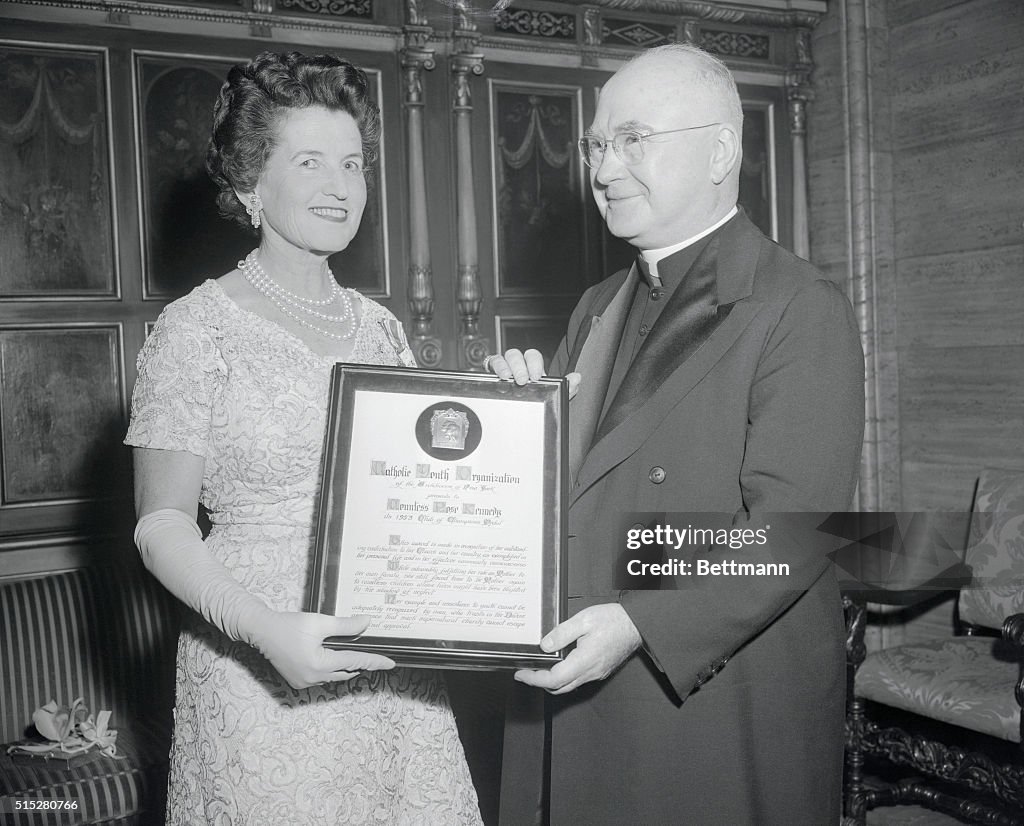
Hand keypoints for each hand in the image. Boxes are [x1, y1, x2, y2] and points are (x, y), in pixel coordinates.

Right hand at [253, 611, 395, 689]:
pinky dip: (331, 670)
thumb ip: (345, 626)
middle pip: (345, 672)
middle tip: (375, 656)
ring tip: (357, 656)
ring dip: (345, 667)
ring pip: (334, 677)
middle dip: (361, 664)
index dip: (374, 661)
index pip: (355, 662)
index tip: (390, 663)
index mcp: (320, 664)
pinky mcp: (298, 682)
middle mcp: (312, 678)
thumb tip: (366, 623)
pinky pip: (321, 678)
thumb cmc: (289, 625)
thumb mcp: (320, 622)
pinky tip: (334, 659)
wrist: (262, 631)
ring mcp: (304, 682)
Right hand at [486, 348, 580, 399]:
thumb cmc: (532, 402)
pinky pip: (491, 362)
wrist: (512, 420)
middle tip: (523, 380)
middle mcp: (517, 366)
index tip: (537, 376)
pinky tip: (499, 376)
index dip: (534, 363)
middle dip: (520, 366)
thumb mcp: (550, 397)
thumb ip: (565, 389)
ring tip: (509, 378)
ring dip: (506, 366)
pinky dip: (496, 366)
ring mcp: (503, 368)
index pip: (532, 356)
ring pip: (503, 357)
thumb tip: (577, 378)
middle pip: (516, 354)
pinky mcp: (491, 373)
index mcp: (531, 369)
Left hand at [514, 603, 641, 693]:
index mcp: (584, 661)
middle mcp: (590, 672)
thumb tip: (545, 645)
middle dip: (539, 683)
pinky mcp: (600, 670)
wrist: (637, 625)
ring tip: (539, 668)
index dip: (534, 679)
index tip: (521, 674)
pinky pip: (578, 680)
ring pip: (568, 685)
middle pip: (559, 688)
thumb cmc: (615, 620)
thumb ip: (562, 633)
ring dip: (551, 681)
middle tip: (526, 672)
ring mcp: (596, 674)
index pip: (553, 679)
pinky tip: (558, 664)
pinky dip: (563, 677)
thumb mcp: (584, 620)